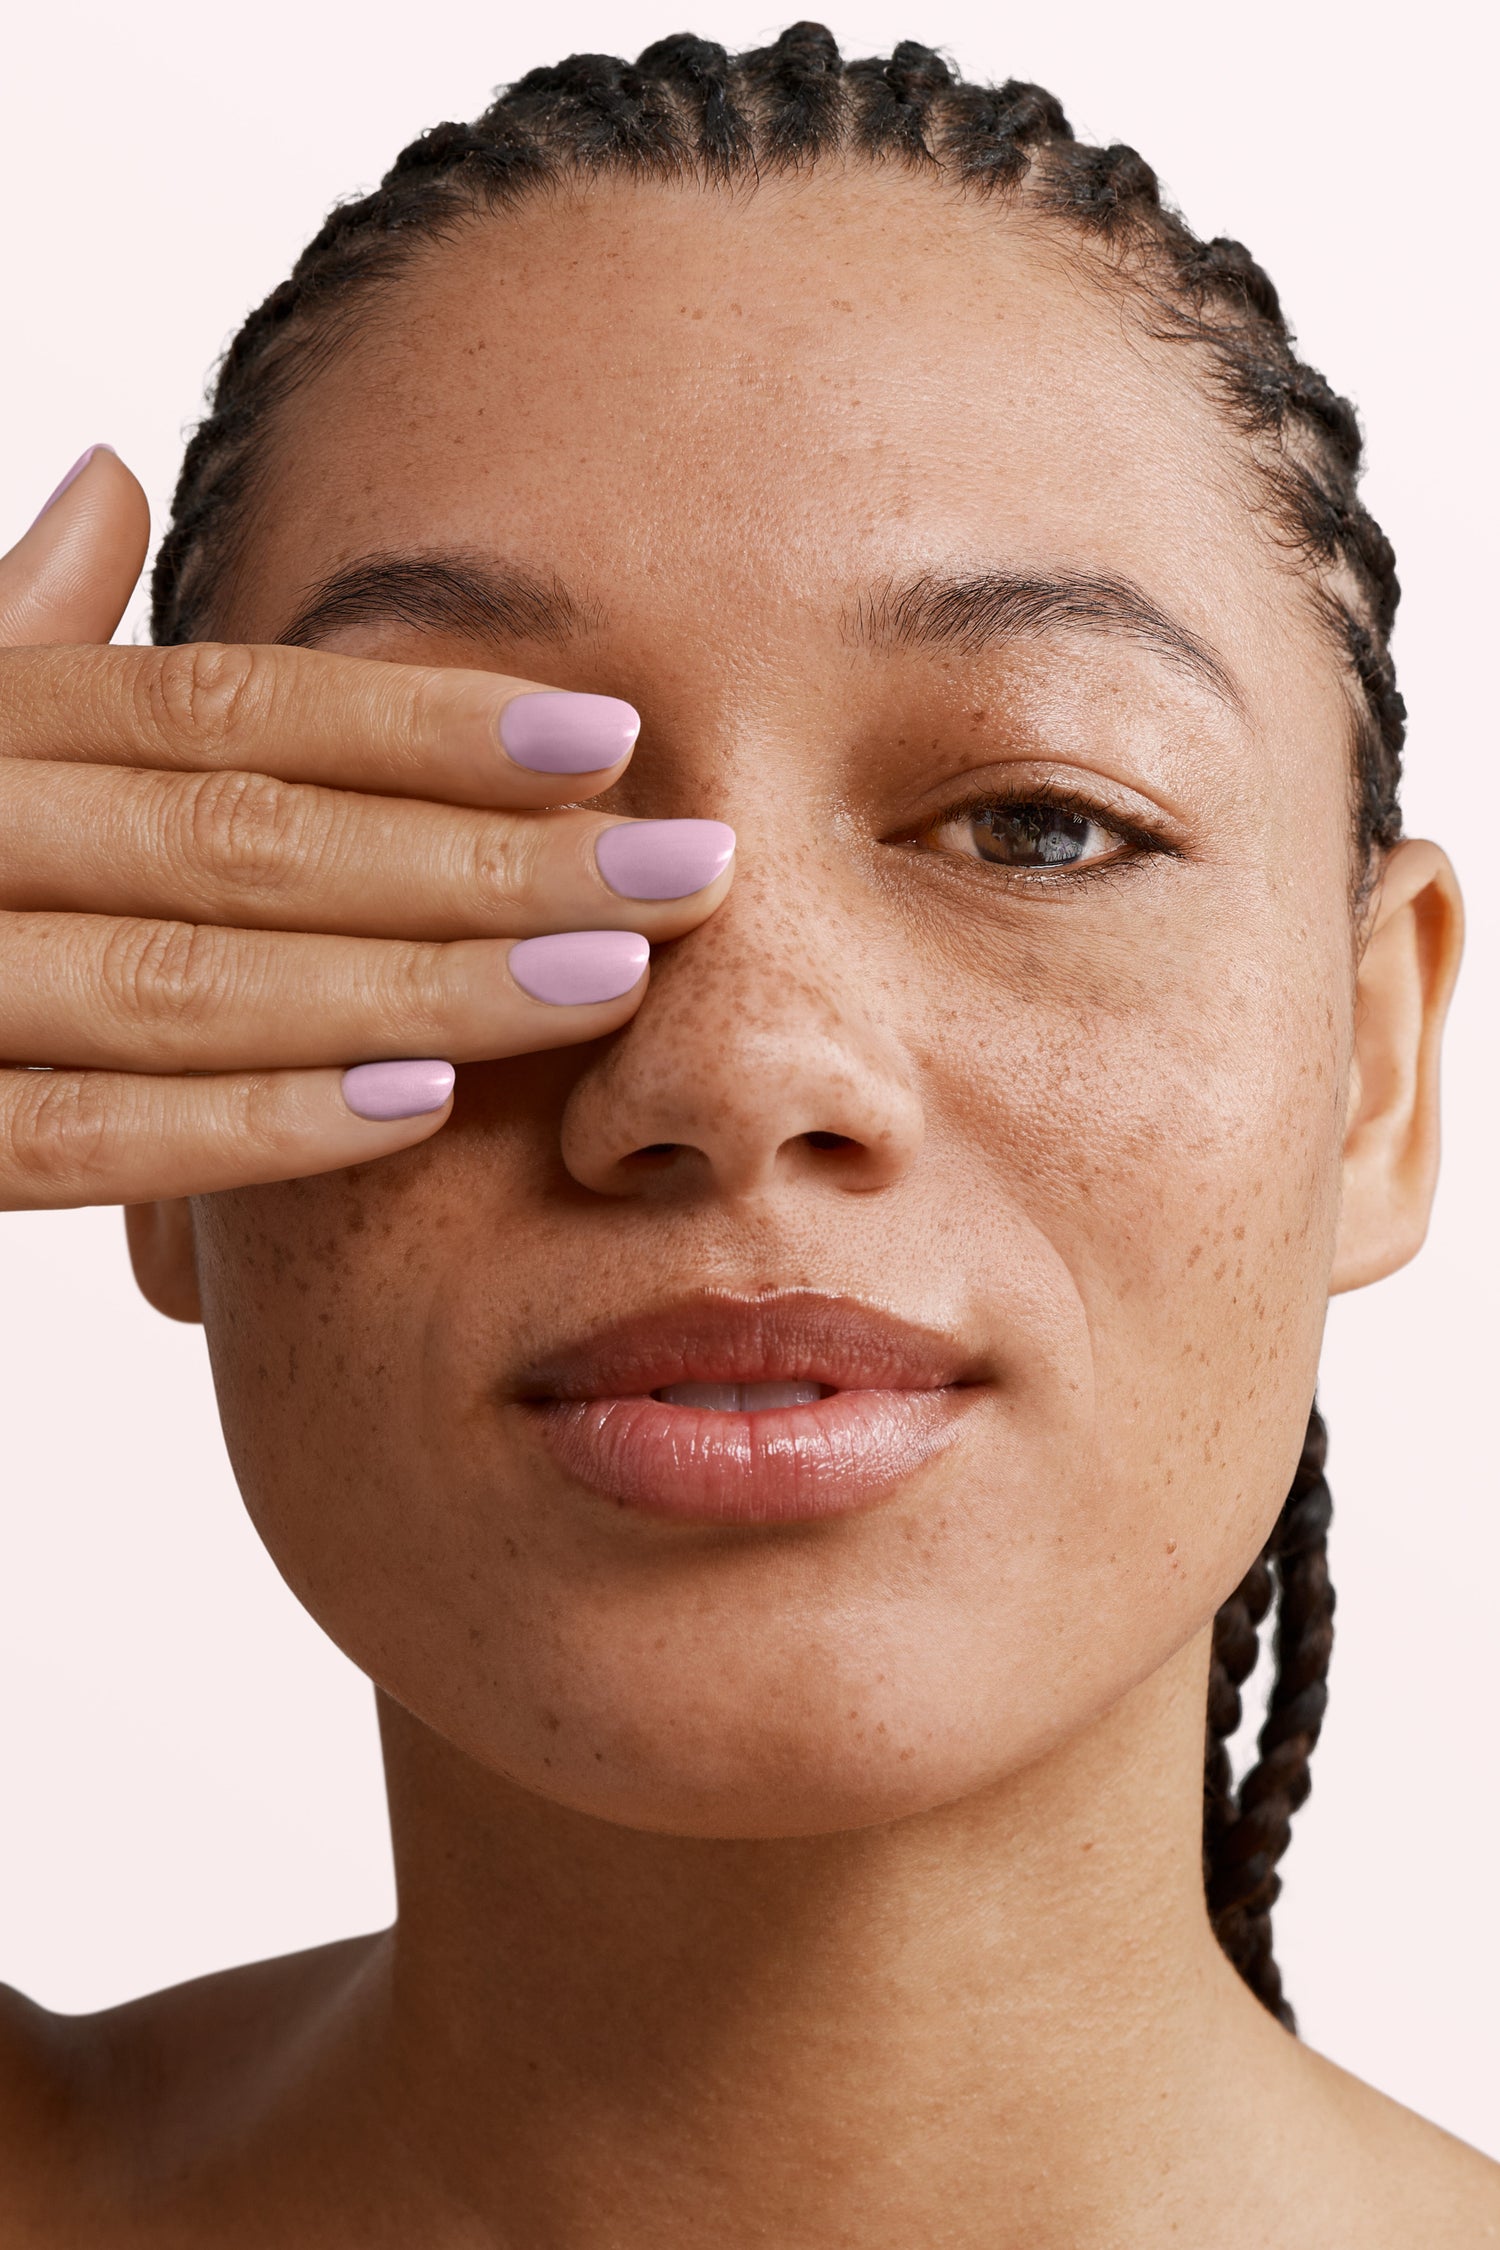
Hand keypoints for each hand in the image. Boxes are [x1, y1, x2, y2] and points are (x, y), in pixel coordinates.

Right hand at [0, 449, 733, 1209]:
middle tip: (677, 869)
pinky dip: (243, 1123)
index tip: (604, 735)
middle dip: (480, 858)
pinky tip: (409, 1104)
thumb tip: (114, 478)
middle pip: (245, 834)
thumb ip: (11, 634)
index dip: (419, 719)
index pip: (223, 706)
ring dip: (412, 984)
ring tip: (594, 982)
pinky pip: (76, 1138)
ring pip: (186, 981)